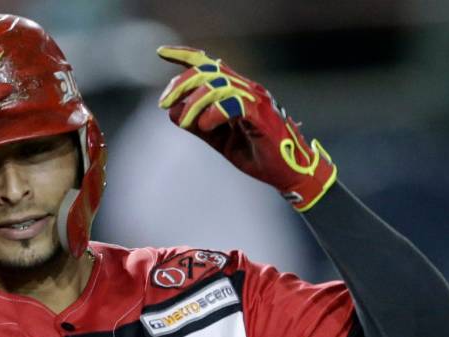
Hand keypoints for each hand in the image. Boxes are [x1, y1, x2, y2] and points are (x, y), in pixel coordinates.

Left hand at [156, 46, 337, 211]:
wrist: (288, 172)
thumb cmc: (256, 153)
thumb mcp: (218, 139)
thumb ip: (197, 126)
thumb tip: (172, 112)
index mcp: (236, 91)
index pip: (209, 64)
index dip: (185, 55)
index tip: (161, 53)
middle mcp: (247, 89)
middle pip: (209, 71)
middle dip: (181, 84)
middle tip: (164, 103)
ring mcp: (256, 101)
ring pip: (218, 85)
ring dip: (194, 104)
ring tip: (185, 123)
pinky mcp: (263, 116)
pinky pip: (234, 105)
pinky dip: (214, 113)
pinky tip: (206, 125)